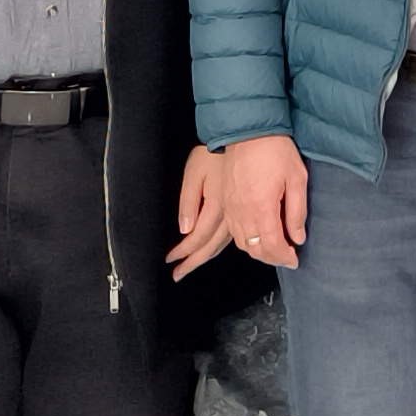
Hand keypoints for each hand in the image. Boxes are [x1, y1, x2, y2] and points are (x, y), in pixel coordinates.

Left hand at [168, 145, 234, 277]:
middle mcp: (227, 215)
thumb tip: (185, 229)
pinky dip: (220, 246)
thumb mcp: (194, 173)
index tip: (171, 261)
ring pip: (222, 244)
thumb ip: (188, 201)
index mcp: (213, 206)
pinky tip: (214, 249)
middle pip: (209, 247)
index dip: (183, 252)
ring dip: (206, 257)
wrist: (244, 141)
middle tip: (178, 274)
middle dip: (192, 262)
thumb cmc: (214, 153)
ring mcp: (238, 213)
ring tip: (192, 266)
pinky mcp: (243, 209)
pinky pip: (233, 236)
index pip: (197, 238)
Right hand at [228, 135, 311, 266]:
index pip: (273, 245)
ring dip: (258, 252)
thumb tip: (297, 238)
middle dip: (272, 258)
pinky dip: (246, 241)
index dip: (284, 257)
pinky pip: (232, 231)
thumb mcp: (296, 179)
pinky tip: (256, 237)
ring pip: (243, 243)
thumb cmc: (275, 151)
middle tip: (286, 258)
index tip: (294, 260)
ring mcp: (231, 208)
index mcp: (262, 207)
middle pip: (256, 249)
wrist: (248, 130)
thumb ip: (297, 212)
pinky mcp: (225, 201)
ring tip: (273, 249)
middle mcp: (243, 212)